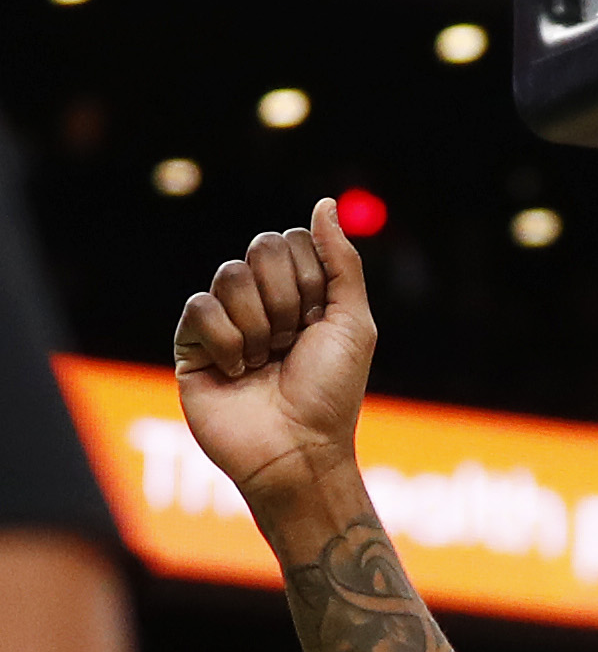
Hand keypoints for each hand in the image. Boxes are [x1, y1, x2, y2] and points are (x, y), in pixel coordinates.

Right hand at [172, 199, 376, 510]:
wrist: (296, 448)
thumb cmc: (330, 392)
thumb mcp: (352, 321)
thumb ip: (341, 261)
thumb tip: (325, 203)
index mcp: (301, 292)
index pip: (293, 241)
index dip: (311, 279)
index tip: (319, 322)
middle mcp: (261, 301)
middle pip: (260, 248)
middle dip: (288, 298)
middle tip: (292, 341)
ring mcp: (224, 320)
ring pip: (229, 275)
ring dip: (260, 324)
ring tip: (266, 361)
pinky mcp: (190, 344)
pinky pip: (200, 307)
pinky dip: (228, 341)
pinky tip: (238, 372)